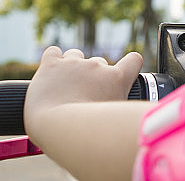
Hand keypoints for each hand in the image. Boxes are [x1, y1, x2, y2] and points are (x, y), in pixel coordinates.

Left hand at [25, 47, 142, 147]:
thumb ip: (120, 110)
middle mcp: (97, 66)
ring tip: (64, 88)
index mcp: (117, 79)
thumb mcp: (115, 121)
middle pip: (99, 62)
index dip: (128, 66)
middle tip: (82, 95)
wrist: (56, 128)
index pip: (133, 60)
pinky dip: (52, 60)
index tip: (119, 74)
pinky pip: (53, 52)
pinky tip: (51, 74)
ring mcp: (74, 63)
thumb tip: (124, 116)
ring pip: (75, 55)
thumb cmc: (86, 133)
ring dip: (71, 67)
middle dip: (92, 75)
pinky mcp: (52, 64)